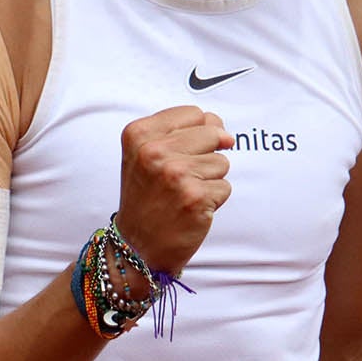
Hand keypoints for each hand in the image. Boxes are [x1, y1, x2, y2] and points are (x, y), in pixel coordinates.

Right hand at [115, 106, 234, 277]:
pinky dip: (213, 200)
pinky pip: (225, 187)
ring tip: (183, 194)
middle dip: (206, 156)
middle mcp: (154, 151)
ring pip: (222, 161)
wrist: (136, 247)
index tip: (181, 153)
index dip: (197, 133)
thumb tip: (223, 130)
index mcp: (139, 134)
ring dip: (210, 180)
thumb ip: (182, 132)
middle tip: (181, 179)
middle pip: (213, 133)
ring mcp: (175, 173)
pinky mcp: (195, 196)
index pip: (195, 113)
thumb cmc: (147, 199)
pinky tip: (190, 208)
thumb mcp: (146, 155)